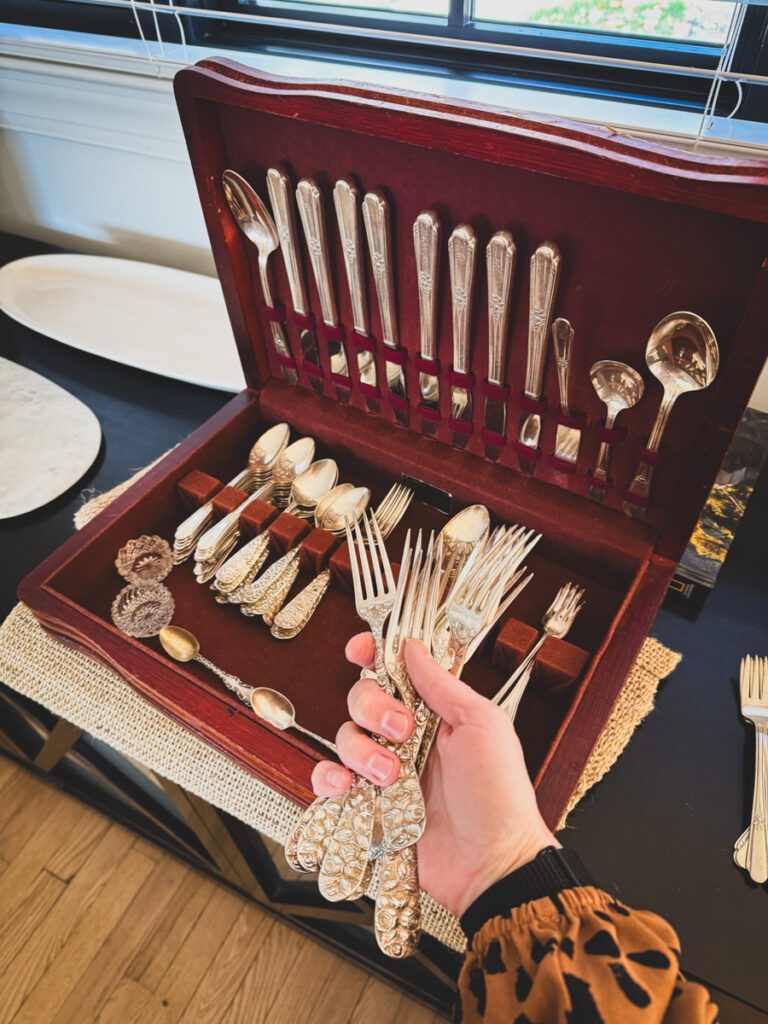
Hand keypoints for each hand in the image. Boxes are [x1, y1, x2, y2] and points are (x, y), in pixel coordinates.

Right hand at [311, 632, 557, 917]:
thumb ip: (443, 685)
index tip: (360, 651)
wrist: (492, 863)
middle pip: (362, 698)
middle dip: (373, 708)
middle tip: (401, 731)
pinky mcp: (368, 806)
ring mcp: (385, 772)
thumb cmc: (500, 795)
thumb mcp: (483, 725)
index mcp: (434, 712)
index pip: (394, 671)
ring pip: (345, 737)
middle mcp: (406, 737)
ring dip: (362, 751)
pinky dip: (329, 779)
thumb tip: (413, 647)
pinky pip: (330, 783)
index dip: (372, 654)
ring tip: (392, 776)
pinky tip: (346, 785)